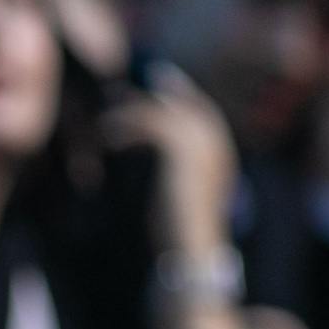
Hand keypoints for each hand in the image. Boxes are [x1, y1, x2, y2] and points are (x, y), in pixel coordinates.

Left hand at [106, 63, 239, 255]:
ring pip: (167, 113)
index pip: (205, 115)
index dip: (184, 97)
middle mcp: (218, 147)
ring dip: (135, 113)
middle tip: (138, 79)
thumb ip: (175, 173)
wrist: (190, 248)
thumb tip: (161, 167)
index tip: (161, 85)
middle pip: (191, 105)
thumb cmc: (179, 231)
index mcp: (221, 157)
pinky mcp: (183, 151)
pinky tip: (108, 137)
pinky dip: (128, 127)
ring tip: (107, 123)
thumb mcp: (178, 196)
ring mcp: (204, 147)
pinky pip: (154, 124)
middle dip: (166, 91)